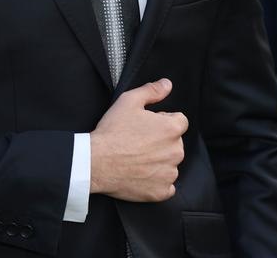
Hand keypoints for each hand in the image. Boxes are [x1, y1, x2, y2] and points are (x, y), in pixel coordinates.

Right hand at [90, 78, 187, 201]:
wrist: (96, 162)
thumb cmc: (112, 131)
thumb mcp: (128, 102)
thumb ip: (151, 91)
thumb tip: (167, 84)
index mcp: (171, 129)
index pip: (179, 121)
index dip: (162, 120)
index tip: (146, 125)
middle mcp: (176, 151)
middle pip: (175, 143)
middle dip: (161, 140)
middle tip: (138, 141)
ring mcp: (169, 173)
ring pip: (170, 163)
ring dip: (159, 160)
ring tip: (136, 157)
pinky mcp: (162, 191)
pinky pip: (166, 185)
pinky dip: (156, 181)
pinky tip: (140, 173)